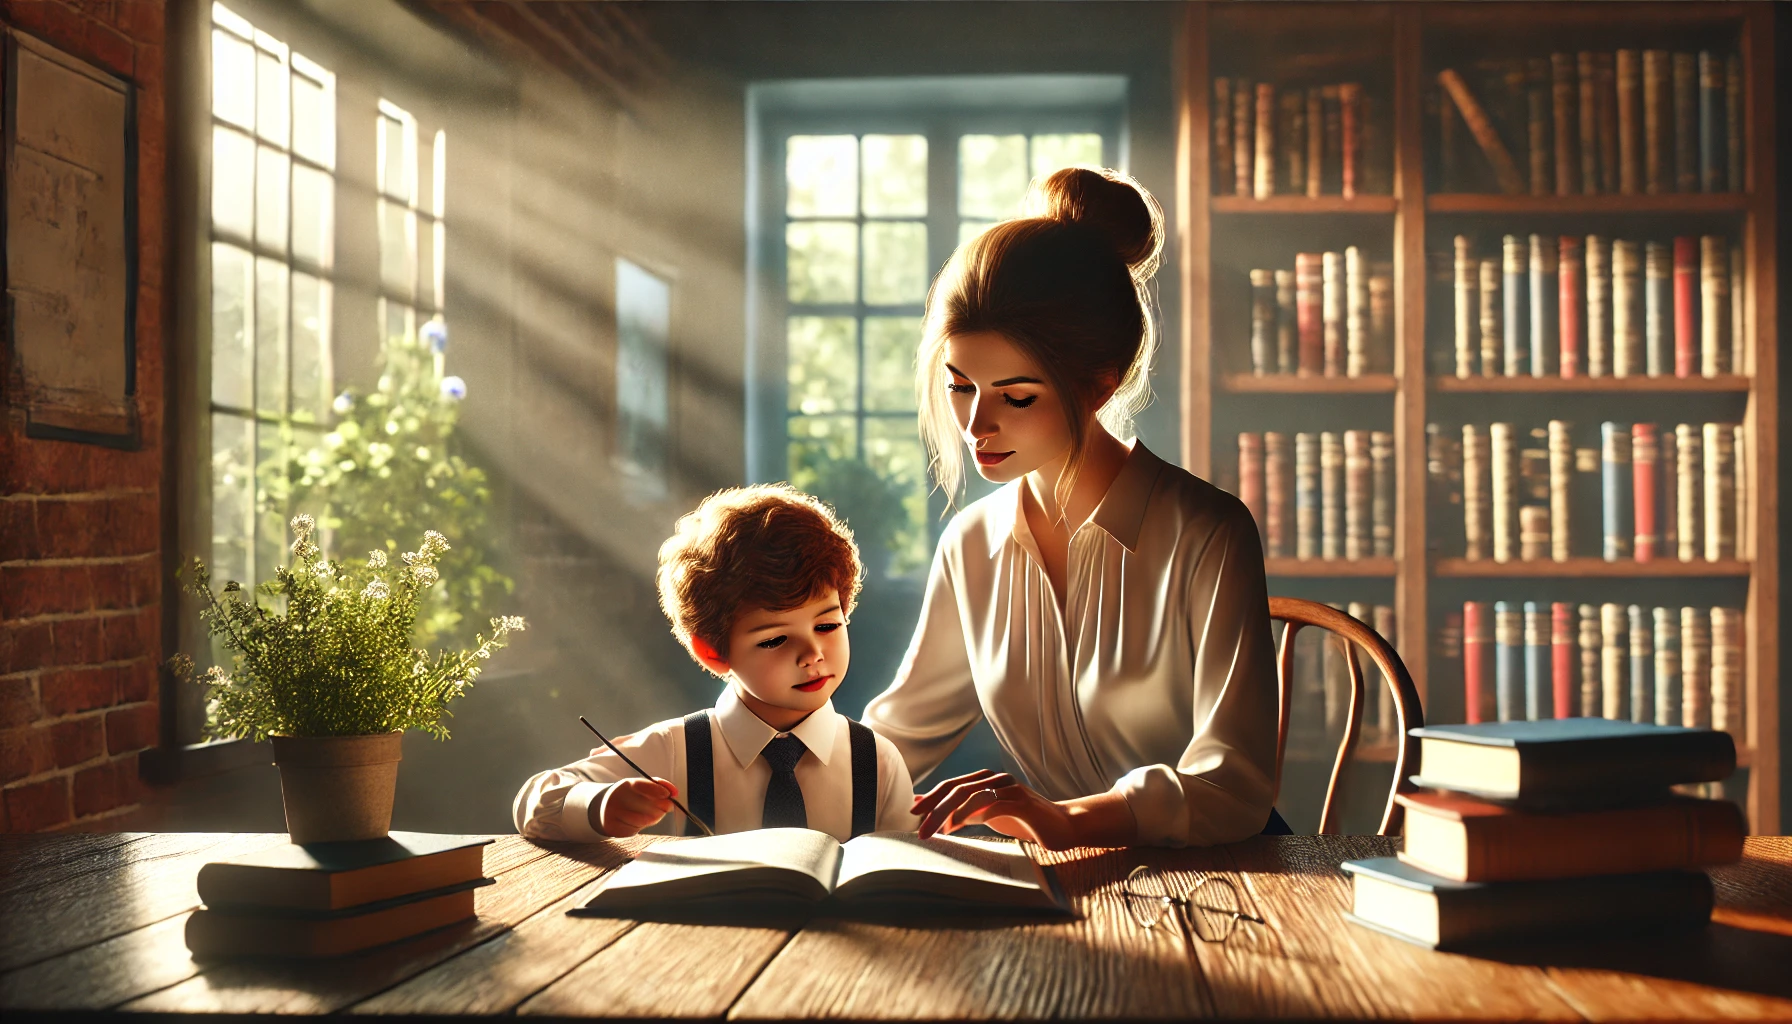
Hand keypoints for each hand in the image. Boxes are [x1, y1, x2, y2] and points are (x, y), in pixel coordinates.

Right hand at [596, 777, 676, 836]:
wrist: (604, 809)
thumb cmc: (630, 797)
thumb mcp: (640, 787)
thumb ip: (658, 787)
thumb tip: (675, 793)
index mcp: (625, 785)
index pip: (641, 785)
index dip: (656, 790)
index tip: (668, 795)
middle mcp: (616, 798)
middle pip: (644, 805)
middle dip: (661, 807)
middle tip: (668, 807)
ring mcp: (612, 814)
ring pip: (642, 820)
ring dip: (653, 818)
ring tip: (654, 815)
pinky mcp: (612, 827)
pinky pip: (634, 830)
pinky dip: (641, 827)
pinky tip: (639, 822)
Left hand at [910, 769, 1079, 848]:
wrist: (1063, 826)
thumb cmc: (1023, 821)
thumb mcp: (988, 816)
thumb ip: (963, 812)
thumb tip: (933, 811)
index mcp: (987, 781)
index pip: (952, 785)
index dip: (931, 798)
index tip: (913, 814)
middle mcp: (996, 779)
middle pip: (957, 789)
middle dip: (934, 808)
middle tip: (919, 829)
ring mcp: (1010, 789)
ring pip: (971, 795)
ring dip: (949, 814)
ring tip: (936, 832)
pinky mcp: (1022, 802)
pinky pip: (992, 804)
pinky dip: (972, 814)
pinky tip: (959, 826)